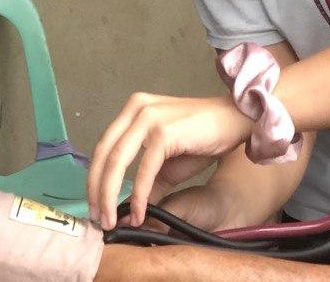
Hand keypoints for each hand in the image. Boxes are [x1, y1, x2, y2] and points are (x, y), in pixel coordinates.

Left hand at [88, 91, 252, 229]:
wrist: (236, 121)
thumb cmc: (203, 139)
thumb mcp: (168, 164)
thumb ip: (148, 184)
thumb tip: (128, 213)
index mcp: (133, 109)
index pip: (103, 147)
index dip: (94, 179)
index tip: (94, 207)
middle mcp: (136, 108)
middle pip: (104, 155)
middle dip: (97, 191)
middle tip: (98, 219)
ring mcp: (149, 117)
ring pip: (118, 162)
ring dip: (111, 196)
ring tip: (111, 222)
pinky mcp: (164, 131)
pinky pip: (145, 170)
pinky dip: (140, 196)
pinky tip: (140, 215)